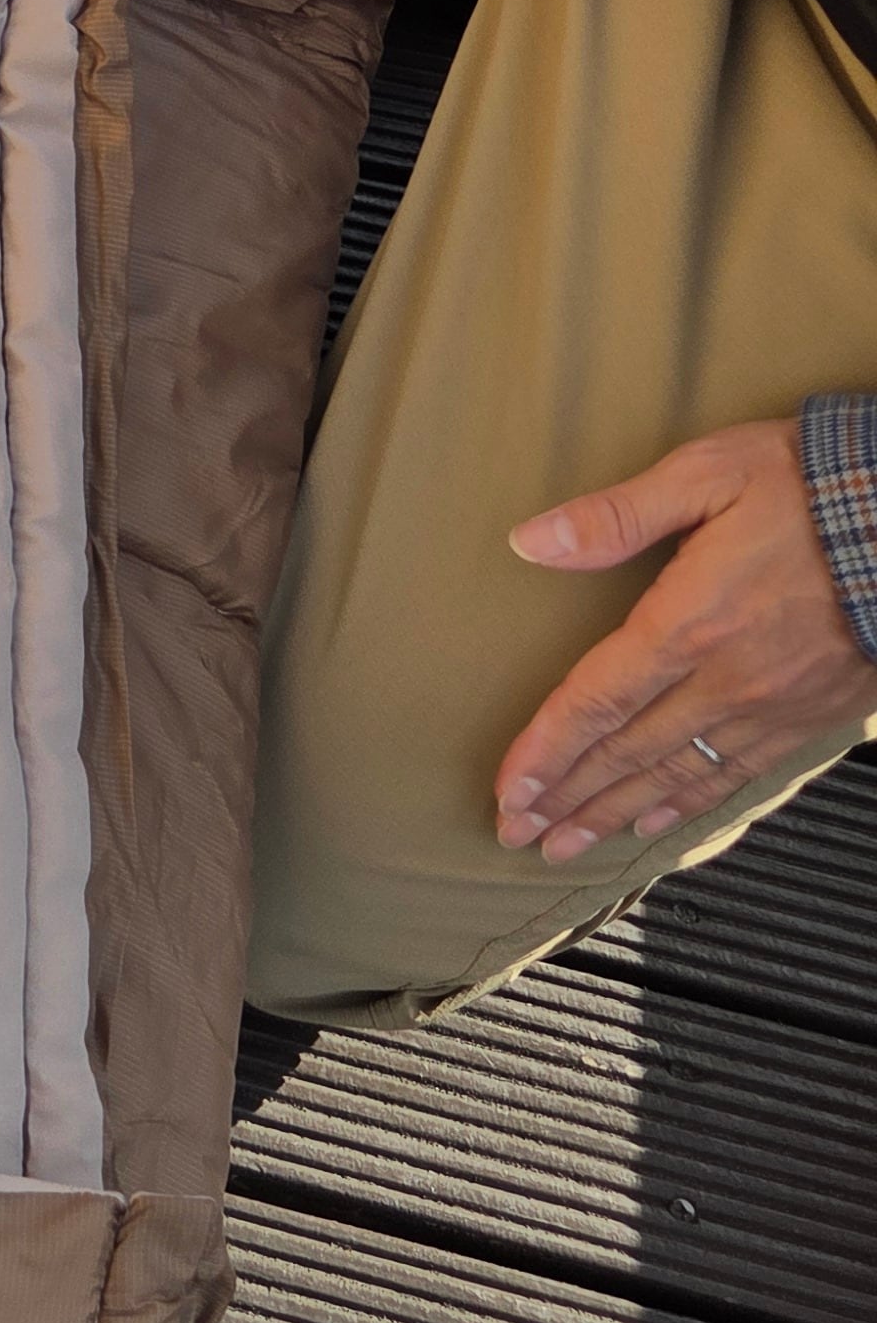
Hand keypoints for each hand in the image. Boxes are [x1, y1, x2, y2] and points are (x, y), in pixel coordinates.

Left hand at [495, 421, 876, 864]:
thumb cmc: (813, 486)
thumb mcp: (707, 475)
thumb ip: (616, 516)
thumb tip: (529, 540)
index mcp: (687, 623)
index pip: (595, 704)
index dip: (545, 753)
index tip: (508, 792)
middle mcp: (725, 679)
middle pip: (626, 753)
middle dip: (565, 798)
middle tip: (514, 833)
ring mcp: (772, 704)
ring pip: (676, 775)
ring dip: (613, 814)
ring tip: (565, 848)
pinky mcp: (813, 714)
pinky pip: (738, 773)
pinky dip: (689, 804)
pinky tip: (654, 823)